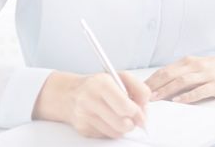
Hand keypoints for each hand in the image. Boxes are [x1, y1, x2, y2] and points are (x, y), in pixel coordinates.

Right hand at [34, 71, 149, 138]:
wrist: (69, 93)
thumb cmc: (98, 84)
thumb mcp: (119, 77)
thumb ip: (137, 88)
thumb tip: (145, 106)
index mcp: (101, 83)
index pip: (124, 105)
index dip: (137, 112)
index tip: (142, 114)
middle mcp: (90, 100)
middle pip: (122, 123)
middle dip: (133, 122)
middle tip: (135, 118)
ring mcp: (85, 116)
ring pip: (116, 132)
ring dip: (124, 127)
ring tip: (121, 116)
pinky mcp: (83, 129)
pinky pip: (106, 135)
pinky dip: (112, 130)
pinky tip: (109, 119)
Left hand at [145, 41, 214, 104]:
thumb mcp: (201, 67)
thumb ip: (185, 74)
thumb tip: (164, 86)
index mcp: (190, 61)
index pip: (165, 70)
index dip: (150, 80)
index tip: (137, 90)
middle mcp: (196, 65)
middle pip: (170, 74)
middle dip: (153, 86)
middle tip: (140, 97)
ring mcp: (207, 74)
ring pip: (182, 81)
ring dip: (166, 90)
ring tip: (154, 99)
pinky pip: (200, 90)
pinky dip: (188, 96)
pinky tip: (179, 101)